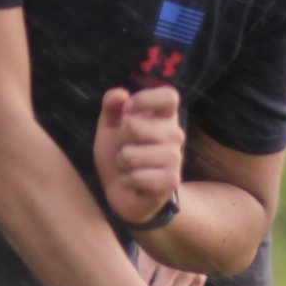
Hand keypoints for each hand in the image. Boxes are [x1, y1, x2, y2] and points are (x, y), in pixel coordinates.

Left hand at [95, 85, 183, 226]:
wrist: (123, 190)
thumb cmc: (119, 152)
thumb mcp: (109, 126)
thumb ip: (111, 106)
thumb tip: (121, 95)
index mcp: (164, 116)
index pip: (169, 96)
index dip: (144, 100)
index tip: (127, 111)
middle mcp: (175, 134)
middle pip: (136, 126)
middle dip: (119, 138)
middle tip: (124, 147)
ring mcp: (175, 158)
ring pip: (131, 154)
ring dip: (121, 162)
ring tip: (128, 165)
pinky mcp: (171, 181)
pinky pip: (138, 177)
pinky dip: (127, 180)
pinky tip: (133, 181)